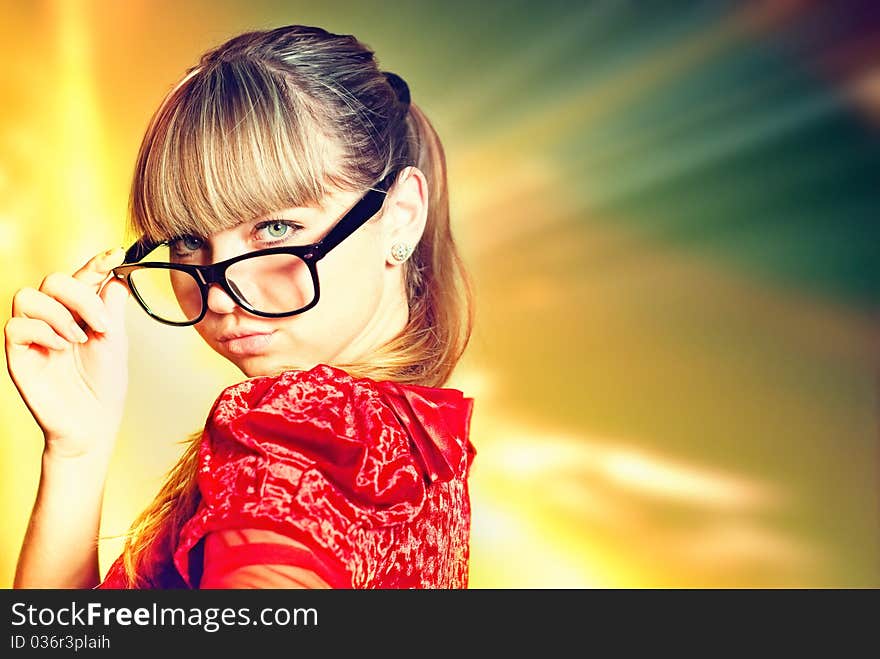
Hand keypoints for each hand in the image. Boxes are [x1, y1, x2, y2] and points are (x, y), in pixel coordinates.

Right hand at [5, 247, 129, 458]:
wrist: (93, 423)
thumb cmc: (104, 385)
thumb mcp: (116, 342)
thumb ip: (111, 308)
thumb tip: (116, 274)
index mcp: (80, 311)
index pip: (84, 276)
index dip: (98, 261)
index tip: (118, 253)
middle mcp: (53, 317)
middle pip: (53, 279)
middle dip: (80, 295)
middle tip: (100, 324)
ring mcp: (33, 334)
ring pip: (27, 296)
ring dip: (59, 313)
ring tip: (78, 339)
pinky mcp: (17, 352)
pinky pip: (16, 325)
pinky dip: (43, 332)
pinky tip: (61, 348)